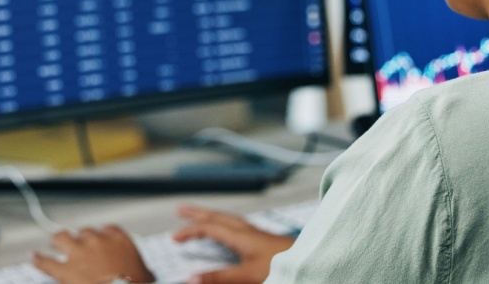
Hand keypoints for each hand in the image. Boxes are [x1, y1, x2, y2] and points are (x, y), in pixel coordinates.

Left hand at [31, 225, 155, 283]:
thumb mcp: (145, 274)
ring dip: (58, 240)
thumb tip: (148, 275)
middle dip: (80, 238)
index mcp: (118, 238)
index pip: (108, 230)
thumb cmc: (134, 283)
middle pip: (84, 232)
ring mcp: (78, 253)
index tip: (101, 240)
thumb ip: (141, 268)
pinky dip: (38, 259)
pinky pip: (45, 261)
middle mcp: (96, 240)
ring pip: (62, 237)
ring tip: (53, 242)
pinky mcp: (64, 270)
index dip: (102, 236)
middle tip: (76, 243)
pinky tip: (33, 256)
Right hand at [173, 205, 295, 283]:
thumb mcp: (248, 276)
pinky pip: (241, 227)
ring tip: (203, 219)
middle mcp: (250, 232)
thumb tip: (190, 279)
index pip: (209, 227)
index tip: (174, 237)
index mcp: (242, 236)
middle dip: (198, 213)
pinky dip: (228, 226)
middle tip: (181, 210)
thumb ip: (220, 277)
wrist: (314, 264)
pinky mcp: (268, 242)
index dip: (189, 231)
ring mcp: (260, 235)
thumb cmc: (285, 267)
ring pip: (230, 220)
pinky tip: (233, 234)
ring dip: (213, 218)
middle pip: (218, 217)